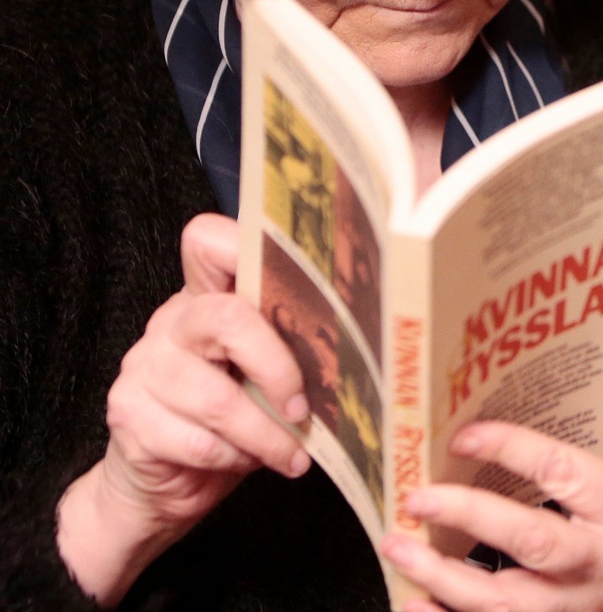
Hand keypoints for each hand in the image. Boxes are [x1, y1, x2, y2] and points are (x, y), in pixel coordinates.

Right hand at [58, 213, 309, 603]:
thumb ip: (281, 352)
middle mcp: (170, 321)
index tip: (299, 280)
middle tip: (303, 408)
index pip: (208, 241)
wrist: (163, 485)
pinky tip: (248, 462)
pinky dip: (234, 458)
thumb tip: (349, 356)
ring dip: (266, 434)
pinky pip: (198, 440)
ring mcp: (144, 365)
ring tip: (292, 454)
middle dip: (278, 368)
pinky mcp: (129, 414)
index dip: (244, 245)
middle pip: (227, 316)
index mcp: (204, 298)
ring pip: (218, 397)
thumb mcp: (257, 378)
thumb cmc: (225, 423)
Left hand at [382, 347, 602, 611]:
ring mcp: (584, 610)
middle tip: (417, 495)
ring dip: (444, 580)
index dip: (513, 451)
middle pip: (530, 546)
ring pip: (506, 606)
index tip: (466, 432)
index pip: (565, 475)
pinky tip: (414, 604)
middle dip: (468, 517)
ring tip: (397, 545)